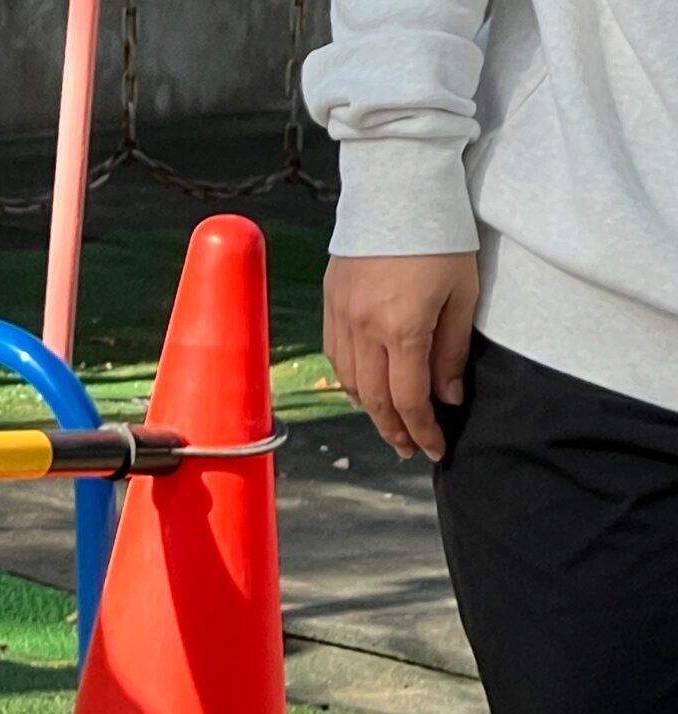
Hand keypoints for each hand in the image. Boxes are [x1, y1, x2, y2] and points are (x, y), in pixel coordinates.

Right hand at [323, 252, 477, 460]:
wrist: (396, 185)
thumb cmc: (440, 233)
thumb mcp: (462, 291)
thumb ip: (452, 349)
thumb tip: (448, 396)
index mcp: (402, 328)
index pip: (409, 399)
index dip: (422, 431)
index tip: (435, 448)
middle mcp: (364, 331)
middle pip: (374, 400)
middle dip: (395, 430)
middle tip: (411, 447)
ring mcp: (341, 319)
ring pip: (351, 384)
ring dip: (371, 410)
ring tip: (392, 422)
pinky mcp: (330, 306)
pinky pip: (337, 359)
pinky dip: (352, 382)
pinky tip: (368, 386)